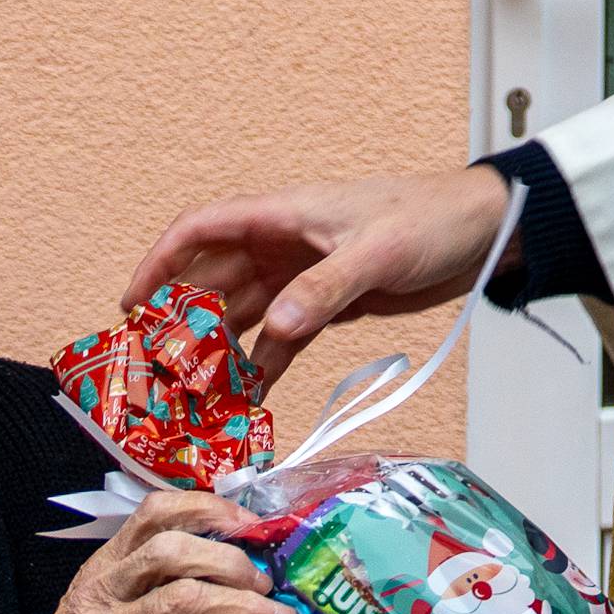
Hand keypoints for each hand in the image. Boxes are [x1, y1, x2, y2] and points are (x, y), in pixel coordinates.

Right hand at [51, 490, 295, 613]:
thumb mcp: (113, 586)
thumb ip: (158, 568)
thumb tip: (236, 556)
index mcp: (110, 558)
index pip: (155, 512)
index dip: (205, 509)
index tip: (248, 523)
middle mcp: (110, 586)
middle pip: (170, 552)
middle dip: (227, 560)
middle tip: (263, 581)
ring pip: (180, 602)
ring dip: (238, 607)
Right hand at [127, 169, 513, 387]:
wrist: (482, 231)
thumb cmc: (431, 219)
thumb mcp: (377, 251)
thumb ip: (324, 289)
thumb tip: (275, 328)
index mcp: (283, 215)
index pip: (201, 229)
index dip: (159, 263)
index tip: (131, 307)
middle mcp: (281, 245)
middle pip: (214, 281)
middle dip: (182, 323)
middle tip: (156, 374)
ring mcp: (302, 277)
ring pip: (244, 315)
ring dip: (220, 352)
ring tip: (195, 398)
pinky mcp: (327, 305)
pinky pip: (282, 338)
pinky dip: (264, 365)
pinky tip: (249, 399)